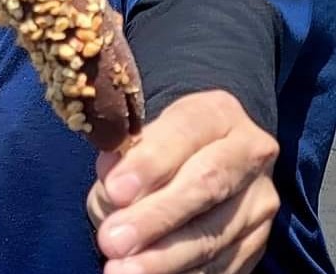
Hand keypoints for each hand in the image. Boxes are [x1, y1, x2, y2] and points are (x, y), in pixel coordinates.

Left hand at [87, 90, 279, 273]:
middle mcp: (249, 152)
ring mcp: (259, 199)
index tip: (114, 192)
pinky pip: (223, 263)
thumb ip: (123, 156)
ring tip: (122, 271)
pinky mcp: (258, 239)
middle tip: (111, 241)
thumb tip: (112, 189)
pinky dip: (184, 273)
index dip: (149, 164)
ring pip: (214, 234)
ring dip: (164, 258)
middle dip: (155, 217)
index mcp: (216, 113)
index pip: (184, 133)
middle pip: (206, 185)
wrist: (204, 155)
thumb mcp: (139, 135)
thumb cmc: (158, 144)